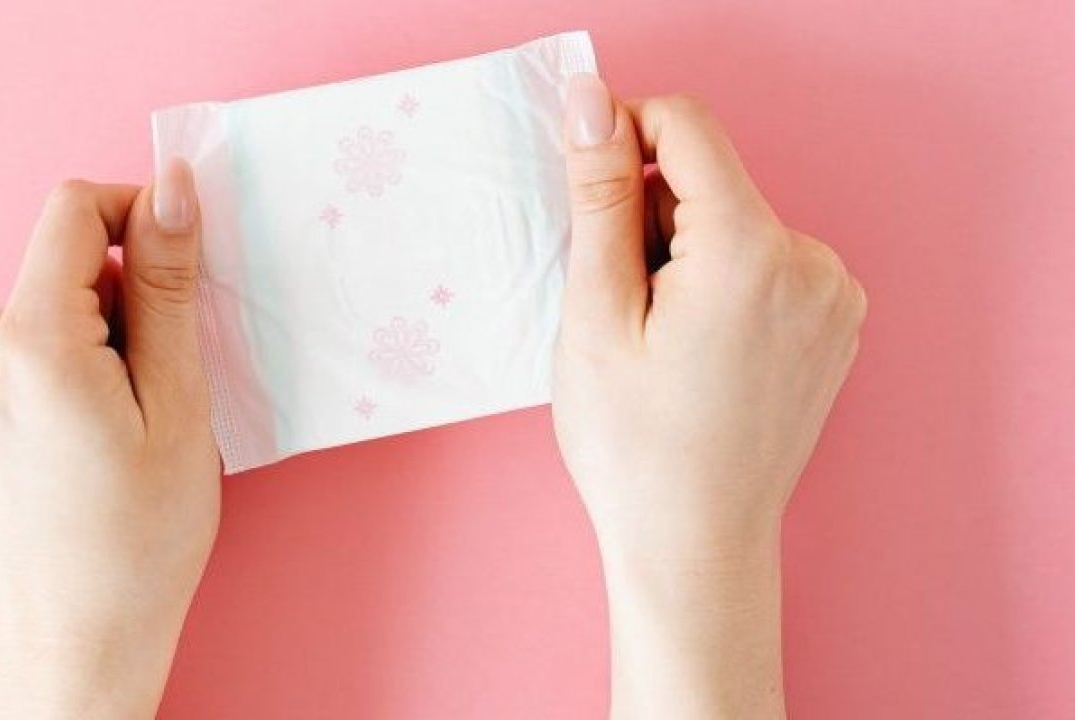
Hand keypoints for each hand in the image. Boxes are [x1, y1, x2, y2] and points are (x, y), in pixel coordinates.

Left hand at [0, 162, 220, 718]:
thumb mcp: (178, 405)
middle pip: (57, 267)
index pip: (73, 211)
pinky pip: (4, 349)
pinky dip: (48, 367)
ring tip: (113, 422)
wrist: (74, 634)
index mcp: (30, 347)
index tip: (177, 262)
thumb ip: (166, 287)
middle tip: (155, 385)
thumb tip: (170, 188)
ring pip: (34, 310)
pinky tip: (71, 435)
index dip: (136, 217)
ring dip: (85, 338)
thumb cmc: (140, 537)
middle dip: (118, 301)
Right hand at [552, 76, 864, 717]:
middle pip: (712, 179)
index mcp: (749, 252)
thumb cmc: (635, 446)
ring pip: (737, 221)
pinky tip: (697, 346)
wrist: (696, 543)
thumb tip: (592, 100)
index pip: (686, 126)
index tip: (587, 187)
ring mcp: (833, 296)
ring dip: (685, 250)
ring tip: (658, 337)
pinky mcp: (836, 323)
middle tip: (618, 301)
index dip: (624, 137)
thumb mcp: (595, 314)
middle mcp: (811, 263)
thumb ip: (599, 196)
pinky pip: (768, 261)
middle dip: (651, 214)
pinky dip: (723, 279)